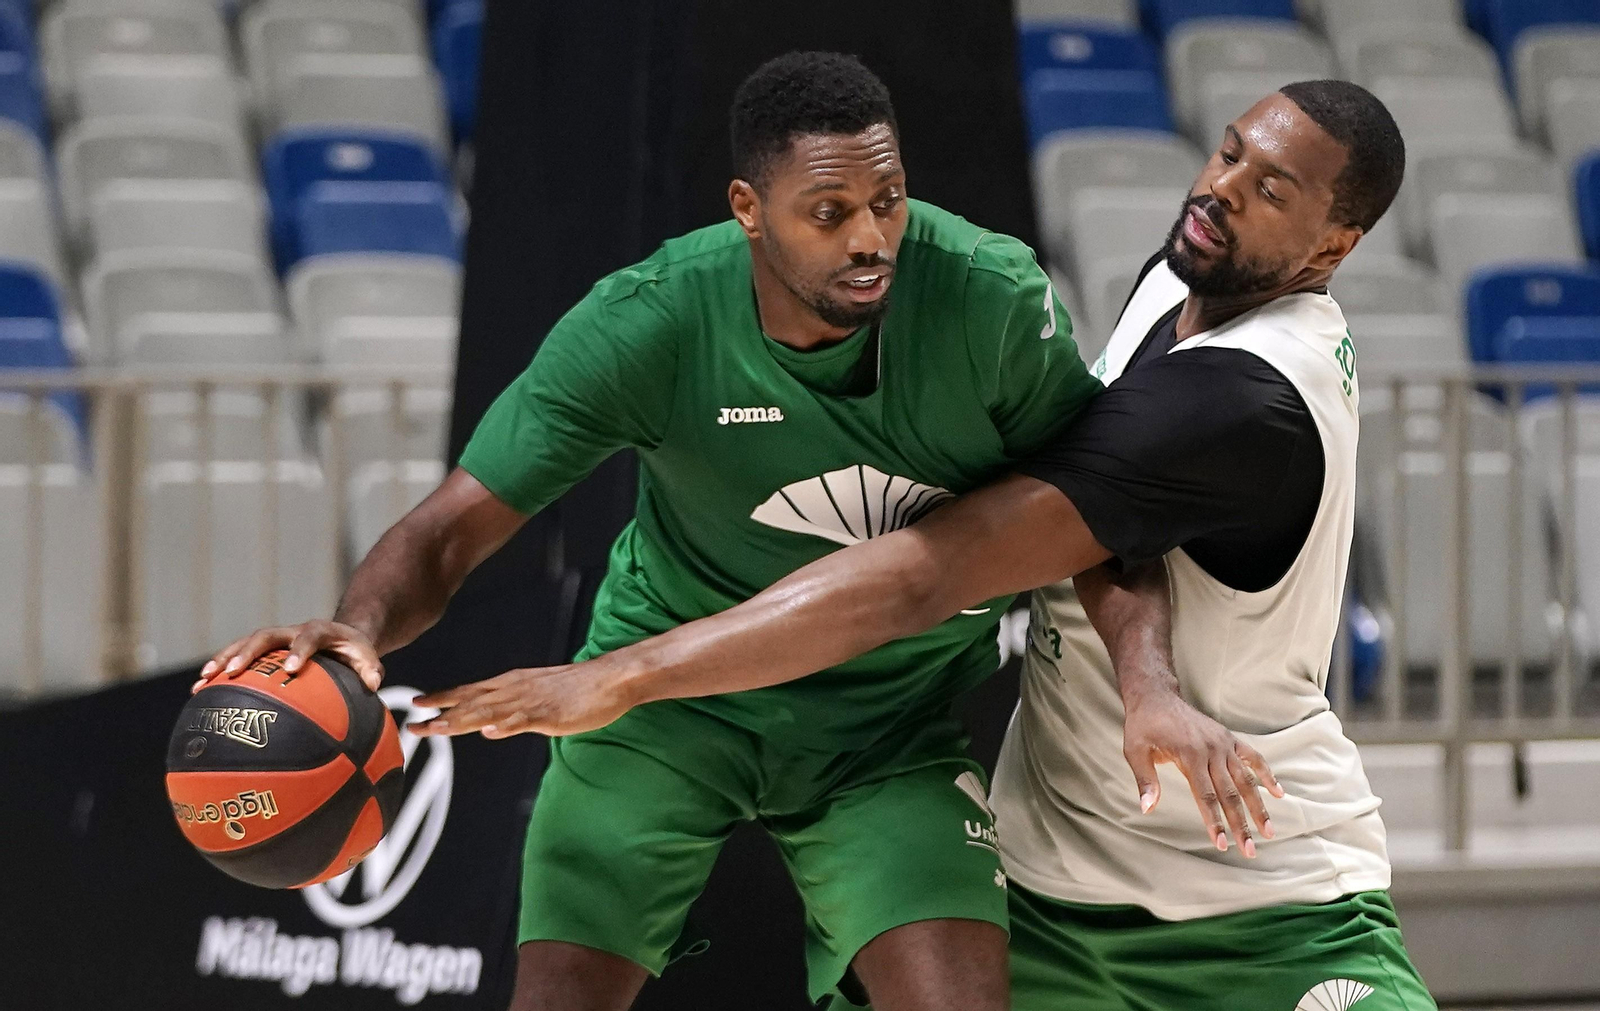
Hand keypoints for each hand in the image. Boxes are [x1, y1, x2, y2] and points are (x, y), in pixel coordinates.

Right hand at [193, 620, 383, 693]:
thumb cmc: (354, 652)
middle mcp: (292, 631)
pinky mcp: (262, 648)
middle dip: (248, 653)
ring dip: (223, 659)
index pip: (309, 636)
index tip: (290, 670)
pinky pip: (237, 655)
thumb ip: (371, 670)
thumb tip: (373, 686)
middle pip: (266, 636)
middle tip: (231, 673)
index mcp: (320, 631)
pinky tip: (200, 689)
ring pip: (244, 643)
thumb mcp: (367, 658)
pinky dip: (219, 668)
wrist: (340, 636)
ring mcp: (275, 638)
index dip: (299, 650)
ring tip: (203, 681)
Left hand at [408, 663, 634, 738]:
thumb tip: (486, 729)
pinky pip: (524, 721)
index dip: (443, 699)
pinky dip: (505, 726)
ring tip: (437, 728)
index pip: (470, 693)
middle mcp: (515, 690)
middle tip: (413, 725)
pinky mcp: (550, 714)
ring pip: (490, 712)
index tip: (418, 706)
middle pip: (472, 703)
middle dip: (441, 714)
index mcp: (512, 685)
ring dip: (462, 721)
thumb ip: (512, 714)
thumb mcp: (538, 701)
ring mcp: (532, 702)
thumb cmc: (579, 690)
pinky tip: (489, 732)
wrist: (611, 679)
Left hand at [1122, 692, 1283, 857]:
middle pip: (1230, 793)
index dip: (1214, 821)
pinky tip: (1279, 793)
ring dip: (1259, 807)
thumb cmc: (1143, 726)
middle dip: (1240, 824)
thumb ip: (1145, 780)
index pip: (1206, 796)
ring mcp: (1223, 744)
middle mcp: (1211, 750)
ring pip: (1246, 780)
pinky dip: (1267, 774)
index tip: (1221, 844)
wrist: (1156, 696)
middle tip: (1249, 851)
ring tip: (1269, 831)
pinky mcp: (1229, 739)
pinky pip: (1253, 758)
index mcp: (1190, 755)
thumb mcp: (1135, 751)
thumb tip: (1147, 808)